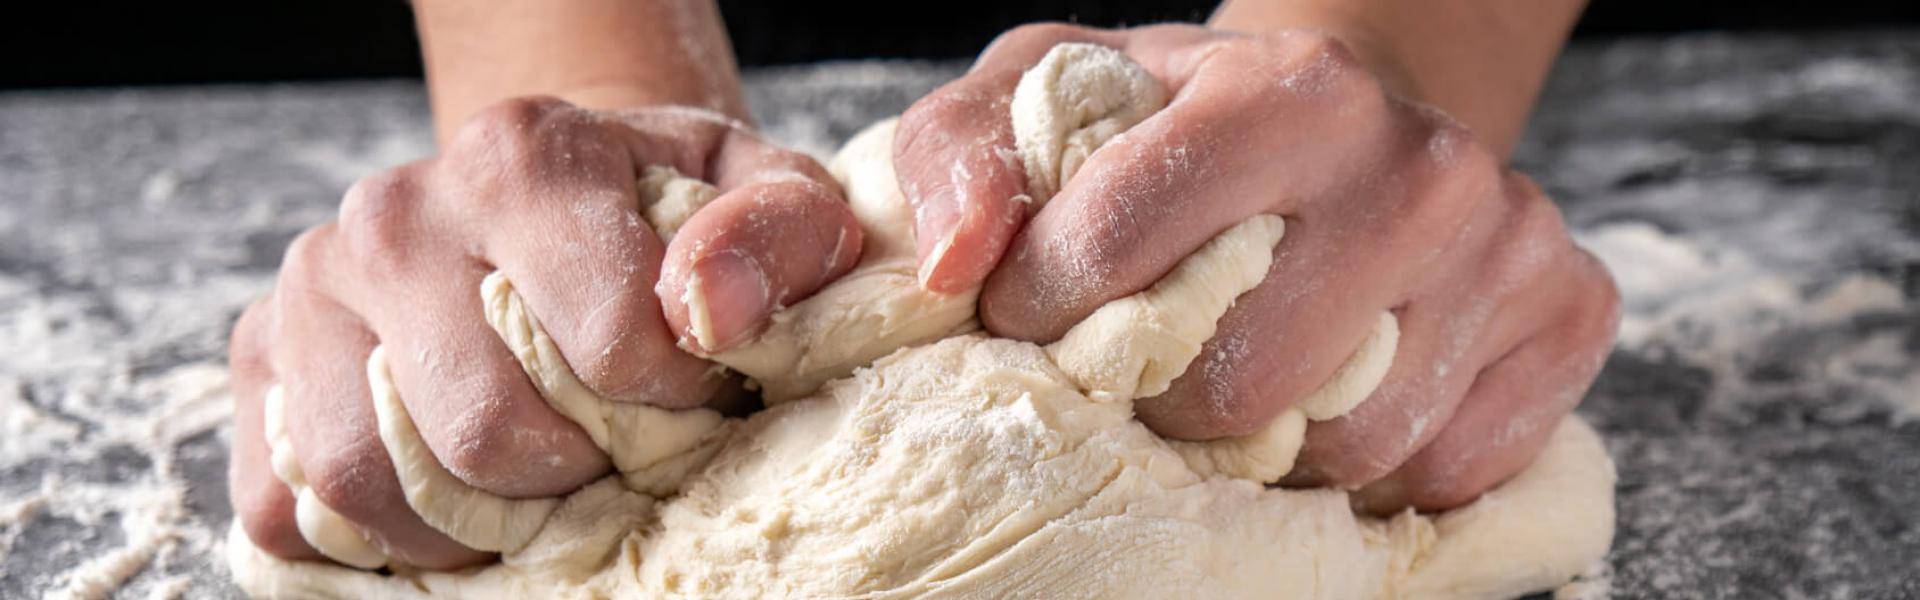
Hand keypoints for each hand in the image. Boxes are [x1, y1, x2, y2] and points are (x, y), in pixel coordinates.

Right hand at [228, 98, 860, 566]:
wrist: (556, 197)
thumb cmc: (664, 214)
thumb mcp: (758, 193)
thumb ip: (777, 234)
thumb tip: (716, 311)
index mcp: (523, 155)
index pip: (607, 341)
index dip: (674, 401)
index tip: (697, 393)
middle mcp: (397, 212)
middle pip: (484, 429)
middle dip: (574, 474)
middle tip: (616, 451)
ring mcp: (313, 287)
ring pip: (372, 479)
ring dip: (474, 522)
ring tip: (542, 485)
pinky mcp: (262, 357)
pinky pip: (293, 509)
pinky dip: (379, 541)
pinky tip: (457, 504)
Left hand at [892, 24, 1617, 511]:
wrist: (1347, 120)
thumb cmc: (1180, 123)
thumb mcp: (1047, 94)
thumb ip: (962, 155)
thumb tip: (957, 266)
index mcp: (1285, 89)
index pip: (1120, 255)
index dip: (1048, 312)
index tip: (1044, 314)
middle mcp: (1418, 163)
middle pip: (1237, 386)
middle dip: (1162, 398)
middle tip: (1150, 363)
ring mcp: (1508, 242)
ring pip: (1348, 447)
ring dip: (1271, 443)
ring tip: (1246, 376)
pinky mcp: (1572, 314)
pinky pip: (1445, 471)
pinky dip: (1375, 466)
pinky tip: (1340, 394)